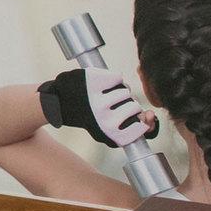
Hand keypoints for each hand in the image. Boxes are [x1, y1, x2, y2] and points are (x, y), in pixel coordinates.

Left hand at [39, 66, 158, 147]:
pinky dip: (111, 78)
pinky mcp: (93, 81)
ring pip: (126, 90)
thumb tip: (151, 115)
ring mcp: (98, 99)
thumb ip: (135, 128)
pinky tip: (98, 85)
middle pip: (135, 106)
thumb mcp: (109, 131)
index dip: (139, 121)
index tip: (124, 118)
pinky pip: (117, 76)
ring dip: (117, 90)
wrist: (58, 103)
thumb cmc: (88, 117)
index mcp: (108, 134)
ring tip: (101, 96)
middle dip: (124, 104)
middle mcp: (104, 118)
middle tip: (107, 106)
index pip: (142, 127)